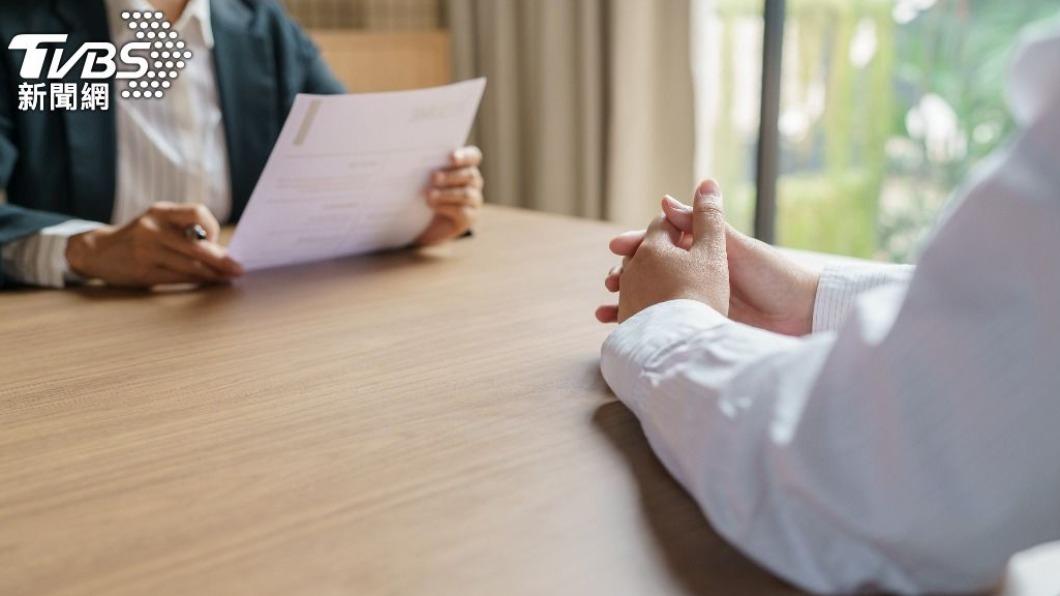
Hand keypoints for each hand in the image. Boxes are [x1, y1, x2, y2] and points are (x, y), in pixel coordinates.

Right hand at [65, 202, 243, 287]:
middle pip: (197, 246)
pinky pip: (178, 278)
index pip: (197, 212)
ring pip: (190, 266)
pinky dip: (197, 281)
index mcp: (160, 212)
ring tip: (228, 277)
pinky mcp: (143, 272)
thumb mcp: (157, 223)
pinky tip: (209, 282)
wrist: (98, 251)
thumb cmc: (139, 237)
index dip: (212, 228)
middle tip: (239, 268)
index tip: (216, 241)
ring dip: (213, 274)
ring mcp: (146, 251)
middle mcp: (153, 229)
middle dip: (222, 259)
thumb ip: (184, 231)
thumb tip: (223, 251)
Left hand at [415, 146, 483, 245]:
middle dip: (451, 176)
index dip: (465, 156)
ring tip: (429, 195)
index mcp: (465, 166)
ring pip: (466, 194)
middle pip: (470, 174)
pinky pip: (462, 211)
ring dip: (446, 193)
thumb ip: (428, 168)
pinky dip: (445, 207)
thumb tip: (417, 158)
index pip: (474, 156)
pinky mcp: (470, 217)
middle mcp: (474, 182)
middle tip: (434, 177)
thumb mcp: (426, 178)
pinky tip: (433, 206)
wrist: (426, 222)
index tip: (452, 157)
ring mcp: (474, 200)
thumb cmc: (427, 192)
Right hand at [597, 180, 820, 334]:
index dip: (637, 244)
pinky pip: (664, 323)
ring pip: (651, 299)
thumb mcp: (734, 248)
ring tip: (605, 310)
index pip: (662, 243)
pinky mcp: (699, 323)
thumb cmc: (773, 275)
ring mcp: (695, 300)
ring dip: (627, 303)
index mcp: (704, 251)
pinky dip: (643, 324)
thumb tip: (665, 201)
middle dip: (625, 276)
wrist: (798, 315)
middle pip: (650, 272)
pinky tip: (623, 330)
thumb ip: (702, 226)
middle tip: (609, 282)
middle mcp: (696, 274)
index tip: (617, 247)